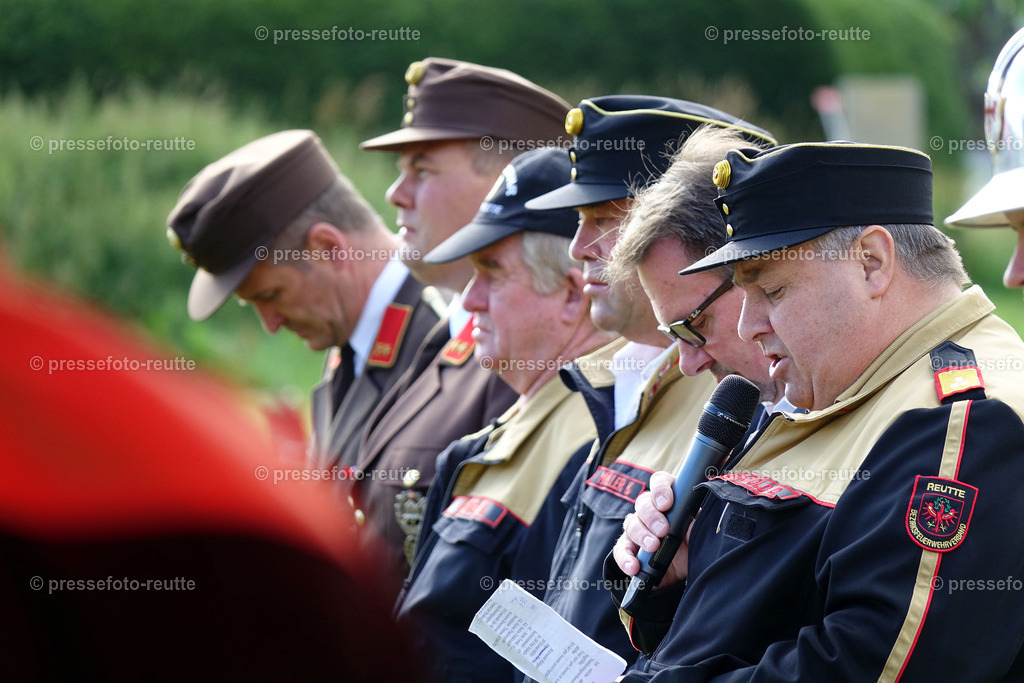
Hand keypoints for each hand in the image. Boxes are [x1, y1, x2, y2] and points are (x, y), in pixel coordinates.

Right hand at [612, 471, 689, 587]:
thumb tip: (691, 524)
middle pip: (642, 502)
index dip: (660, 489)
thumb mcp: (702, 531)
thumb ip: (697, 524)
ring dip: (641, 534)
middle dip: (651, 516)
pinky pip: (622, 549)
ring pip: (631, 523)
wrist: (694, 569)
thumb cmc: (698, 543)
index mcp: (672, 499)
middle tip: (663, 530)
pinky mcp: (633, 549)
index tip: (666, 503)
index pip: (660, 482)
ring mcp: (640, 529)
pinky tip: (633, 566)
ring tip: (653, 547)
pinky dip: (625, 557)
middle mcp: (653, 510)